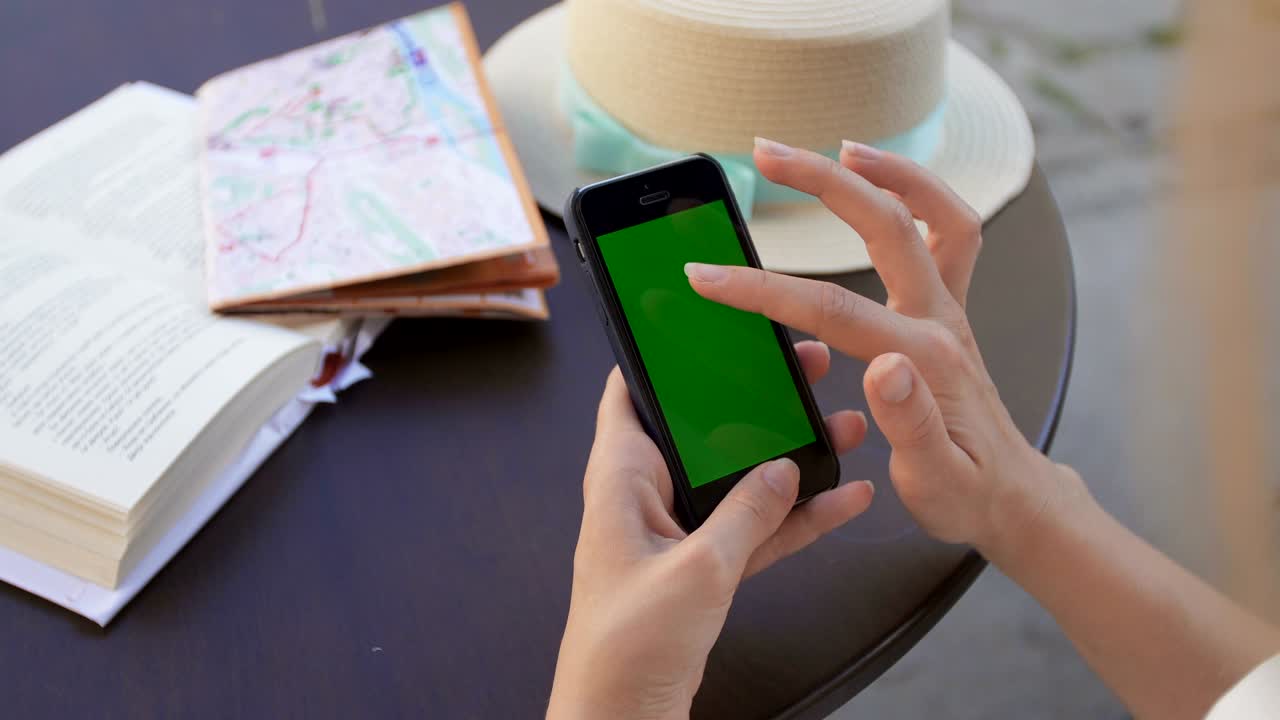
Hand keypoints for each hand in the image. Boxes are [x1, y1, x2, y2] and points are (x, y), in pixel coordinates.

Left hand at [547, 348, 874, 719]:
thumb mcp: (696, 570)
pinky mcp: (703, 566)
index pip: (628, 393)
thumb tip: (783, 469)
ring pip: (738, 478)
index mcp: (620, 480)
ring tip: (840, 427)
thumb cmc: (625, 646)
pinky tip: (843, 500)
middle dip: (752, 401)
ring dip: (788, 458)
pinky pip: (755, 528)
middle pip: (702, 431)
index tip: (703, 324)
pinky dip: (795, 516)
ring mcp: (677, 531)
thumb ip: (746, 514)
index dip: (662, 357)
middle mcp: (646, 496)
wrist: (623, 715)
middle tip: (797, 368)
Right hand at [686, 139, 1076, 555]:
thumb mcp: (933, 481)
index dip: (762, 289)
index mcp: (924, 359)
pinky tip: (879, 185)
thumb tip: (884, 368)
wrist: (1012, 496)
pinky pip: (947, 231)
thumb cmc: (967, 493)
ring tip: (837, 145)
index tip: (706, 276)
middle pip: (885, 225)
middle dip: (822, 182)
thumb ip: (910, 424)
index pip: (831, 309)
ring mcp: (949, 308)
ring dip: (886, 171)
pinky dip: (918, 196)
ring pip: (931, 213)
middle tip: (767, 154)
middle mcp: (940, 319)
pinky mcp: (949, 309)